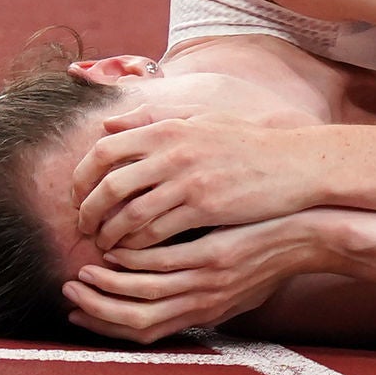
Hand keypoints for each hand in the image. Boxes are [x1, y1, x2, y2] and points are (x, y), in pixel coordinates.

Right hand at [63, 212, 338, 345]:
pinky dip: (135, 259)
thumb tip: (175, 292)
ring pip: (143, 294)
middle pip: (135, 320)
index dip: (106, 327)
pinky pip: (163, 262)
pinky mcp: (215, 255)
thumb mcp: (240, 287)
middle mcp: (203, 304)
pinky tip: (118, 246)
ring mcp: (208, 281)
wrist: (316, 238)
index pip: (143, 333)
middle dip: (97, 310)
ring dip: (108, 286)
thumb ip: (203, 293)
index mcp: (205, 313)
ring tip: (85, 270)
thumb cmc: (276, 257)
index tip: (77, 317)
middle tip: (70, 293)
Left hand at [72, 107, 317, 252]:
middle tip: (83, 229)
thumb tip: (108, 124)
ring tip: (104, 247)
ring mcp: (188, 180)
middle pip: (108, 185)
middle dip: (88, 212)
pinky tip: (133, 254)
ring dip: (109, 234)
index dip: (83, 177)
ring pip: (128, 213)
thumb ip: (153, 120)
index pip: (104, 149)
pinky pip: (155, 232)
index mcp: (167, 127)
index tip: (79, 197)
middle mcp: (173, 151)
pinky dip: (137, 246)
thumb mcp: (202, 120)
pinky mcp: (205, 207)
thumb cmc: (249, 143)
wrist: (295, 163)